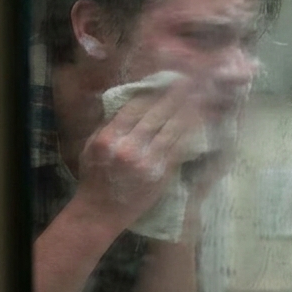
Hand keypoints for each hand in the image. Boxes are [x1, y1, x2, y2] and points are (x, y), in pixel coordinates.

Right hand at [73, 77, 206, 230]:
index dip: (153, 92)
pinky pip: (180, 148)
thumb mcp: (92, 148)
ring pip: (172, 129)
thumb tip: (126, 101)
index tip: (167, 79)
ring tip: (199, 94)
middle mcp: (128, 148)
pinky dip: (190, 132)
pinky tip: (199, 120)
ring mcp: (147, 162)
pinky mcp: (162, 173)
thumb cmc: (94, 178)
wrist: (100, 212)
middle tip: (190, 79)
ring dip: (188, 109)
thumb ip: (107, 125)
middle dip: (175, 95)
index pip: (135, 108)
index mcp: (108, 138)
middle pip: (157, 115)